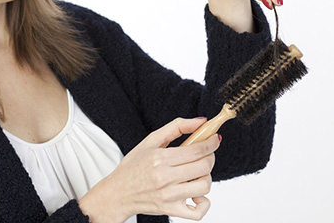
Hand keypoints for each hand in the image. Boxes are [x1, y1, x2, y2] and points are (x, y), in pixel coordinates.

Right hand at [78, 118, 220, 221]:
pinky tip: (196, 193)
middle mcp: (165, 178)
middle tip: (205, 154)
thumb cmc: (133, 166)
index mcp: (160, 158)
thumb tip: (200, 121)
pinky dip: (204, 203)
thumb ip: (176, 127)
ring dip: (206, 176)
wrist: (118, 193)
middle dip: (210, 157)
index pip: (197, 150)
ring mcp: (169, 196)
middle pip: (204, 167)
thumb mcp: (150, 141)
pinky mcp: (171, 210)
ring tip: (196, 172)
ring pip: (204, 186)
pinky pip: (198, 212)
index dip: (212, 142)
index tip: (215, 138)